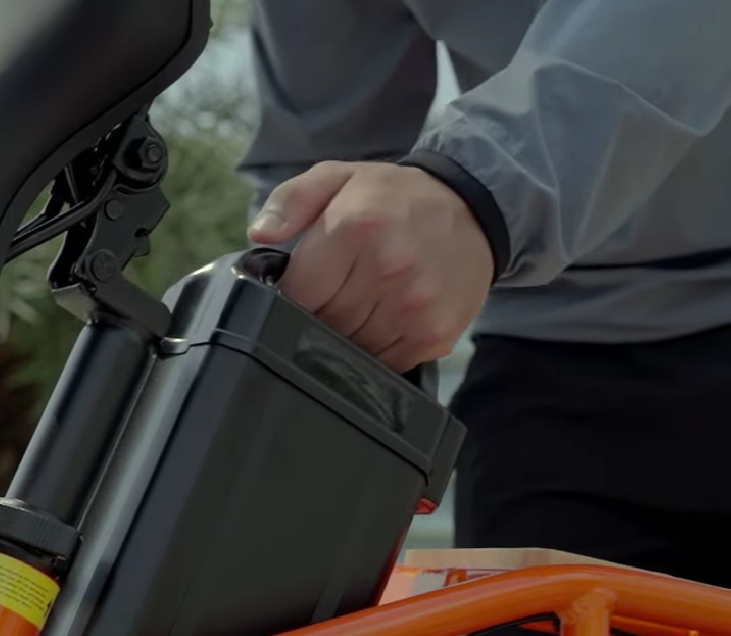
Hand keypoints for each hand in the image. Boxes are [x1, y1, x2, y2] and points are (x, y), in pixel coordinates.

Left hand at [248, 160, 494, 373]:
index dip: (292, 295)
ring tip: (360, 303)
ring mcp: (415, 308)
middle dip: (319, 314)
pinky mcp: (435, 335)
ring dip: (347, 334)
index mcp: (356, 228)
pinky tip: (384, 319)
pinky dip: (377, 349)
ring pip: (352, 348)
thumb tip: (259, 234)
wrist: (471, 209)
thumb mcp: (337, 178)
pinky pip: (385, 363)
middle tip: (335, 291)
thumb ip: (290, 201)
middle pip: (323, 324)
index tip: (302, 286)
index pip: (298, 294)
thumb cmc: (392, 197)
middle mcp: (388, 269)